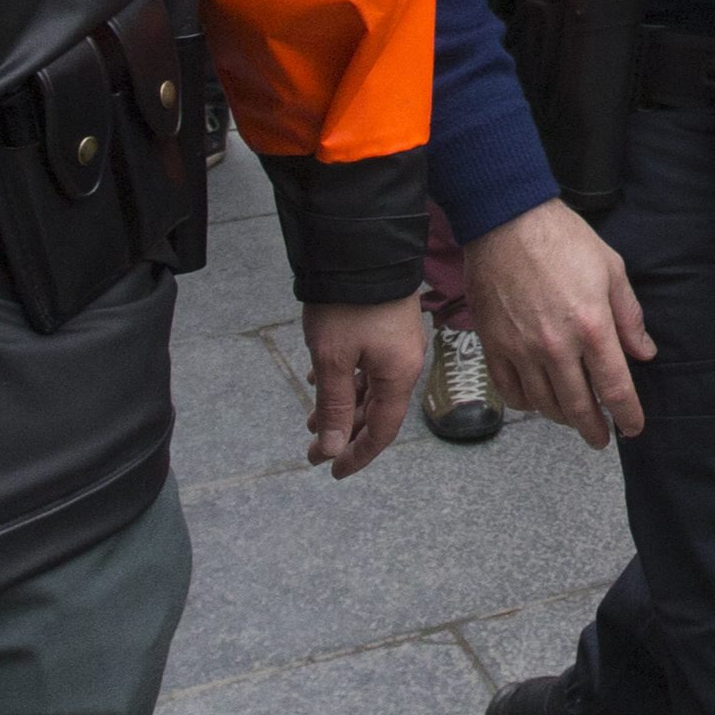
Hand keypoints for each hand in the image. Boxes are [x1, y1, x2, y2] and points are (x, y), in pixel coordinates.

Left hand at [299, 295, 423, 477]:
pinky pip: (367, 364)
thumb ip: (334, 406)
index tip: (332, 471)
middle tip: (313, 449)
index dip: (358, 454)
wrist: (360, 243)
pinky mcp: (386, 325)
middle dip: (344, 432)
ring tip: (310, 418)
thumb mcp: (333, 358)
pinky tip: (319, 377)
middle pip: (376, 410)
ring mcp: (397, 342)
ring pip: (368, 386)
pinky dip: (345, 378)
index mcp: (398, 376)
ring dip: (341, 404)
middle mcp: (404, 362)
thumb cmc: (347, 303)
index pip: (382, 430)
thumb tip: (334, 448)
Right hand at [459, 198, 656, 447]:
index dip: (627, 416)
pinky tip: (536, 401)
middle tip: (601, 438)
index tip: (632, 428)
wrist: (505, 219)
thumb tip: (643, 352)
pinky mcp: (493, 344)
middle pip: (578, 407)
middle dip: (594, 430)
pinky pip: (509, 390)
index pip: (615, 389)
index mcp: (592, 327)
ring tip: (572, 418)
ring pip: (543, 404)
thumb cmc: (561, 238)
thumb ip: (629, 317)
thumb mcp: (611, 269)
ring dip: (561, 418)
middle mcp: (556, 346)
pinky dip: (526, 404)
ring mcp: (520, 348)